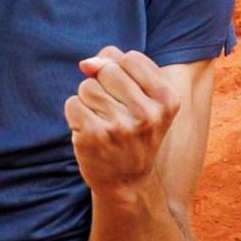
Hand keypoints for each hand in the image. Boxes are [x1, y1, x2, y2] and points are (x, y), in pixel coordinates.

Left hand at [64, 47, 180, 192]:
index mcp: (167, 99)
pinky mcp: (94, 136)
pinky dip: (76, 114)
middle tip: (114, 111)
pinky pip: (73, 103)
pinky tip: (90, 131)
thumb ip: (119, 67)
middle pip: (108, 70)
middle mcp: (148, 113)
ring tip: (104, 122)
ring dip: (89, 101)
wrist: (128, 182)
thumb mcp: (144, 99)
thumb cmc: (135, 131)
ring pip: (87, 86)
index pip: (131, 58)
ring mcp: (120, 126)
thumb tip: (86, 63)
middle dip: (103, 85)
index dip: (121, 71)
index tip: (128, 95)